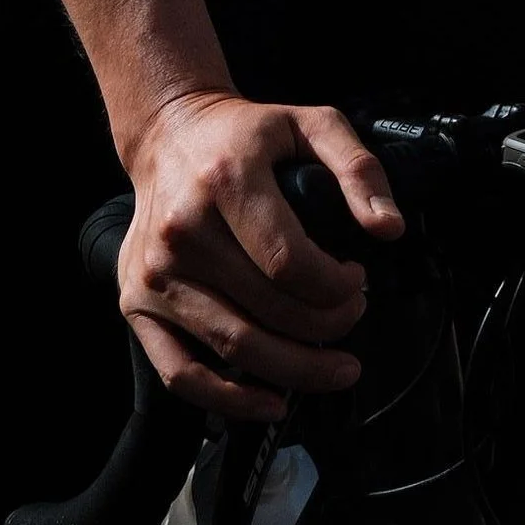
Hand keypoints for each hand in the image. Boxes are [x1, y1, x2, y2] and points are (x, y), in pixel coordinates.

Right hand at [118, 88, 402, 423]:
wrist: (169, 134)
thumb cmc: (243, 135)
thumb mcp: (310, 124)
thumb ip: (358, 168)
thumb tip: (387, 228)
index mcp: (226, 180)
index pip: (290, 263)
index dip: (338, 286)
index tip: (357, 280)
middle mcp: (183, 230)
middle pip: (268, 312)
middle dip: (328, 328)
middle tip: (351, 317)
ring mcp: (156, 272)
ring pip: (234, 348)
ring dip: (296, 371)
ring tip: (333, 367)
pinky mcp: (136, 302)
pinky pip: (180, 372)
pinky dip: (228, 400)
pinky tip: (270, 401)